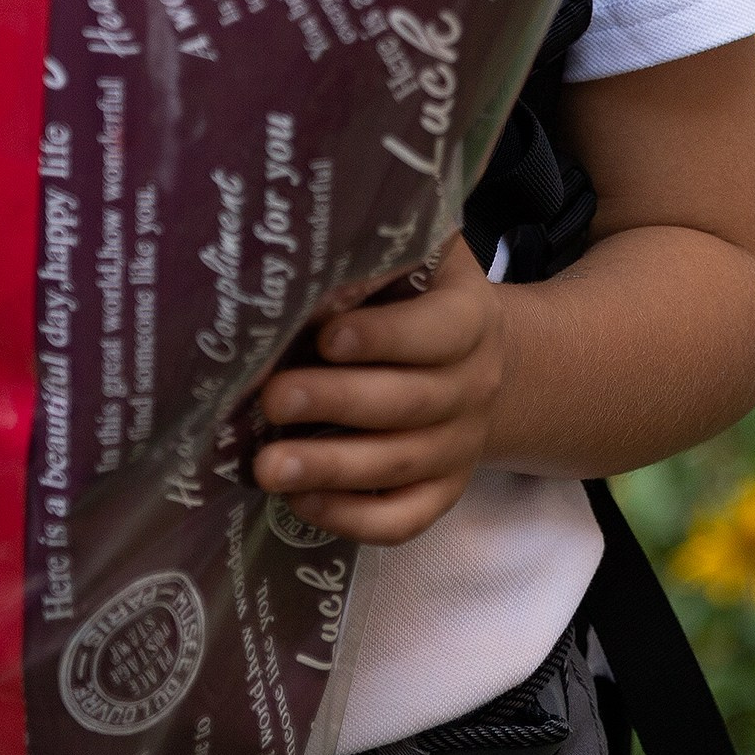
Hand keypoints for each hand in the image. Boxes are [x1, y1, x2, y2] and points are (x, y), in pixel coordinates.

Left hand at [249, 235, 509, 546]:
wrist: (488, 361)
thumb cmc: (424, 298)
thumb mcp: (424, 258)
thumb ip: (383, 248)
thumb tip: (308, 235)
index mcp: (469, 319)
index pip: (437, 332)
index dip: (384, 336)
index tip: (327, 336)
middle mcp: (472, 387)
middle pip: (408, 403)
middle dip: (336, 403)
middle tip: (272, 399)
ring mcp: (460, 447)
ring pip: (400, 466)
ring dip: (331, 468)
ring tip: (266, 467)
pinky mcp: (444, 492)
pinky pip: (405, 519)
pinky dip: (354, 518)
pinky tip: (301, 501)